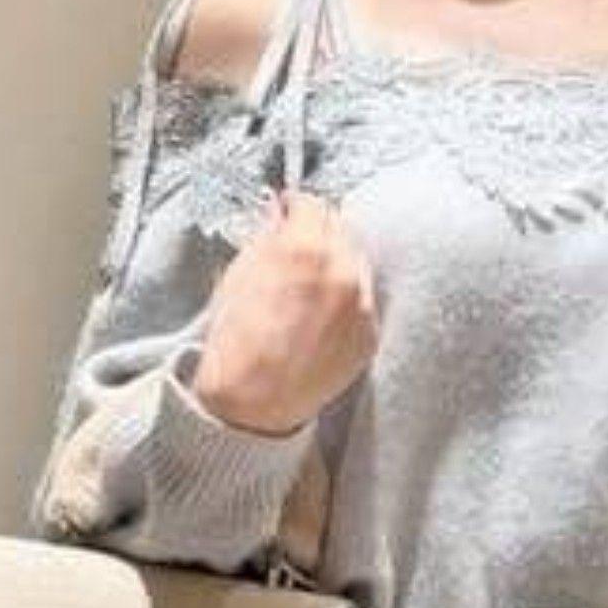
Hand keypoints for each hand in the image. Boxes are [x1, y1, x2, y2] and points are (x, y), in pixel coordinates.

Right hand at [189, 188, 379, 435]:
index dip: (295, 206)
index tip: (288, 210)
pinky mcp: (370, 333)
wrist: (253, 402)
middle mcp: (344, 272)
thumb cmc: (237, 342)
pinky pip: (363, 300)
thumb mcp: (238, 274)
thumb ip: (267, 236)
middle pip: (340, 229)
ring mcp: (363, 304)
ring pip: (356, 263)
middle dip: (318, 231)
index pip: (313, 204)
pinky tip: (319, 315)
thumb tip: (280, 215)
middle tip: (298, 245)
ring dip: (336, 263)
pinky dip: (346, 299)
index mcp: (307, 248)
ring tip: (307, 285)